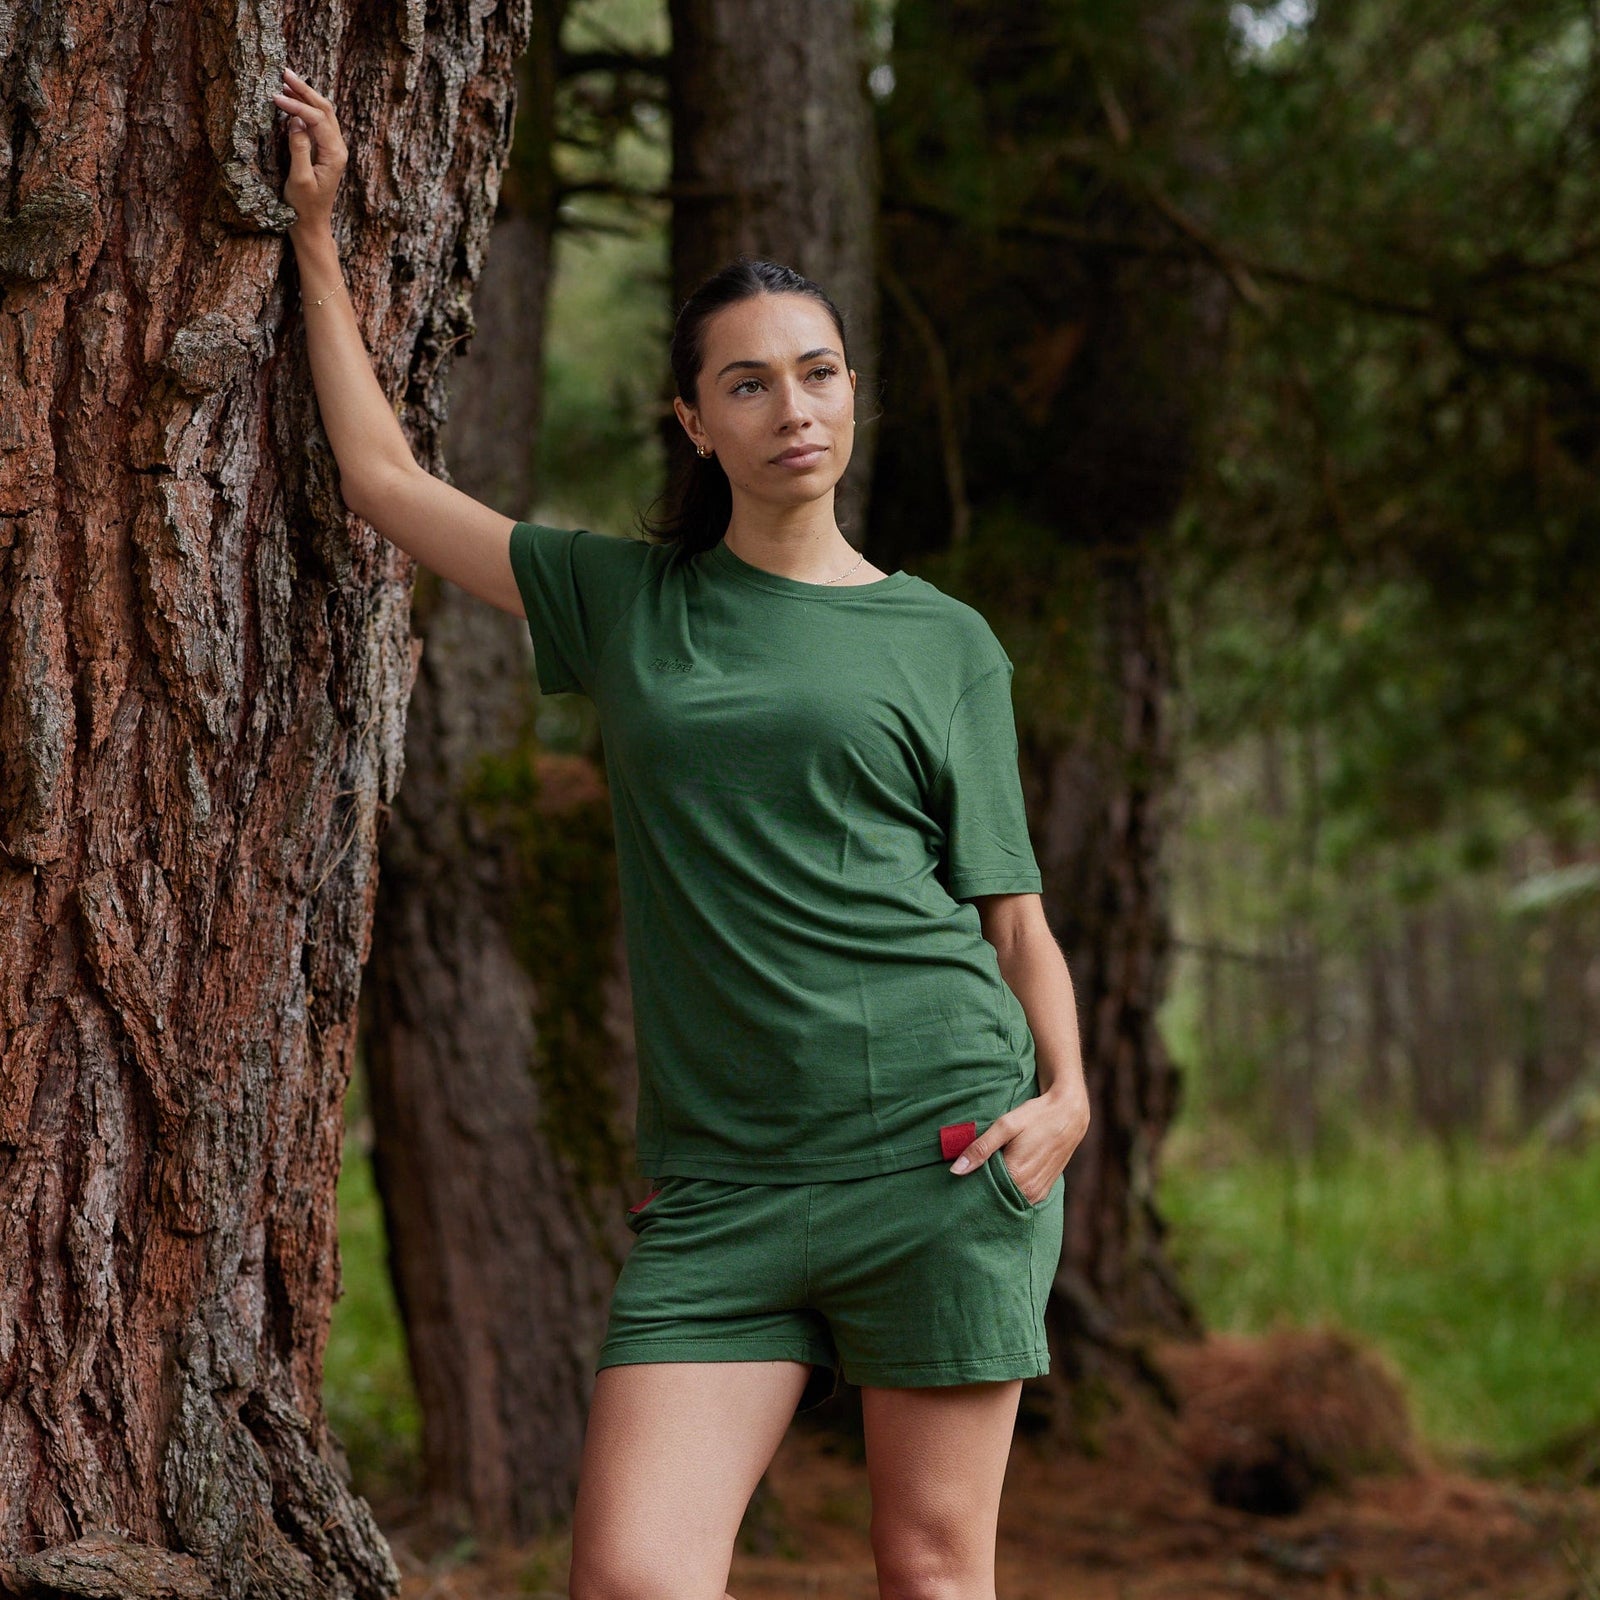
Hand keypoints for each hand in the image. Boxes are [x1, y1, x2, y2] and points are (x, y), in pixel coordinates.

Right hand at [272, 67, 347, 236]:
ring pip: (322, 113)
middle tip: (283, 72)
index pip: (317, 119)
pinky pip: (317, 123)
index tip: (275, 97)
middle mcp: (338, 148)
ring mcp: (332, 149)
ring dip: (305, 95)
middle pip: (324, 109)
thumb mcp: (298, 179)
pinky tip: (291, 99)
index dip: (296, 105)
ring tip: (285, 80)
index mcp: (335, 154)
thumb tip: (295, 121)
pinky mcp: (324, 151)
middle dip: (304, 90)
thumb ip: (299, 148)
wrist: (311, 225)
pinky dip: (304, 108)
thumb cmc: (304, 206)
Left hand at [949, 1082, 1089, 1204]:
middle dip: (980, 1189)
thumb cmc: (1036, 1116)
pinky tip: (1001, 1178)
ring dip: (995, 1190)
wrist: (1069, 1115)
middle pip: (995, 1196)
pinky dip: (1009, 1190)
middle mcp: (1029, 1190)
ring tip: (983, 1176)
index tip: (955, 1180)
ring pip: (1008, 1198)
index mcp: (1017, 1175)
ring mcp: (1038, 1193)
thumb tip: (955, 1170)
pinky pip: (1020, 1197)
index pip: (983, 1190)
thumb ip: (980, 1148)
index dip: (968, 1185)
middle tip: (966, 1178)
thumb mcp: (1006, 1126)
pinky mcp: (1044, 1191)